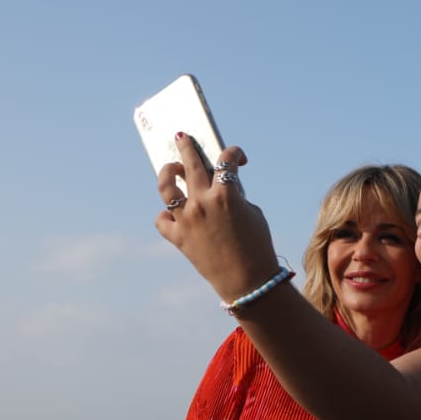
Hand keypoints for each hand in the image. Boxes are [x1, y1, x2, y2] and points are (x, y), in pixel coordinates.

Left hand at [155, 136, 280, 302]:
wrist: (248, 281)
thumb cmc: (257, 246)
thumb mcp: (252, 214)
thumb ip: (234, 197)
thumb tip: (218, 189)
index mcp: (226, 195)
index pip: (226, 160)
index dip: (234, 154)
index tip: (237, 156)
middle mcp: (202, 202)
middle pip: (189, 164)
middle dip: (186, 146)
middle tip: (182, 138)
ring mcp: (186, 219)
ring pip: (166, 186)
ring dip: (167, 173)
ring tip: (172, 169)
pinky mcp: (178, 238)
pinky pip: (163, 220)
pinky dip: (167, 215)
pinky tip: (174, 215)